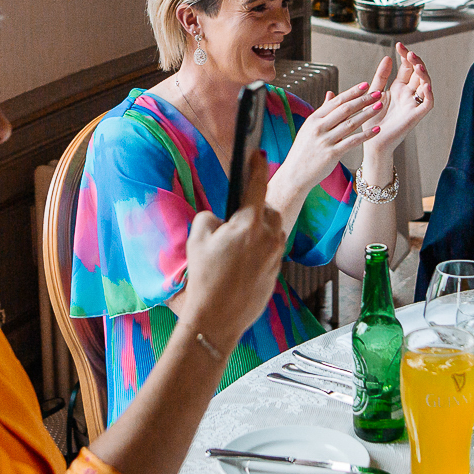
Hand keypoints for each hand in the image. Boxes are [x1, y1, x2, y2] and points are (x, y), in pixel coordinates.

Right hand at [183, 150, 287, 345]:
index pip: (257, 185)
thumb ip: (211, 218)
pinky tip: (240, 265)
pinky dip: (258, 251)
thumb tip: (222, 219)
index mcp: (249, 223)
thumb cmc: (205, 277)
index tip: (257, 154)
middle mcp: (268, 237)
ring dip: (259, 231)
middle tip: (235, 221)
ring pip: (272, 231)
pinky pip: (270, 252)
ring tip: (236, 246)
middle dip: (256, 209)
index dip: (256, 167)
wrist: (216, 319)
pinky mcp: (276, 273)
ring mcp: (275, 256)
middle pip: (269, 210)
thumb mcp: (197, 239)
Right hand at [277, 78, 383, 191]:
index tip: (366, 85)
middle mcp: (319, 127)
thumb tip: (331, 93)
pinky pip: (352, 142)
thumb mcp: (309, 128)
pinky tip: (376, 130)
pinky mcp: (331, 154)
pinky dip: (365, 135)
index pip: (336, 101)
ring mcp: (325, 141)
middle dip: (363, 100)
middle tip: (378, 92)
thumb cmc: (303, 151)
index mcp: (314, 119)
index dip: (352, 92)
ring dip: (367, 114)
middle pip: (345, 109)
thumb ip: (322, 111)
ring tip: (379, 107)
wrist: (294, 174)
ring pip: (350, 123)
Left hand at [362, 44, 433, 153]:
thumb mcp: (373, 93)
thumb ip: (380, 77)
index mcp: (398, 88)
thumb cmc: (371, 121)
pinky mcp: (415, 116)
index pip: (407, 67)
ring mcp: (413, 105)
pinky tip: (424, 85)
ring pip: (426, 85)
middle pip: (418, 73)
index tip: (399, 45)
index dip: (405, 56)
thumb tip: (387, 58)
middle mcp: (408, 95)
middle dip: (415, 61)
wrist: (370, 141)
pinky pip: (427, 103)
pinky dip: (428, 94)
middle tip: (408, 52)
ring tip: (416, 64)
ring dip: (423, 73)